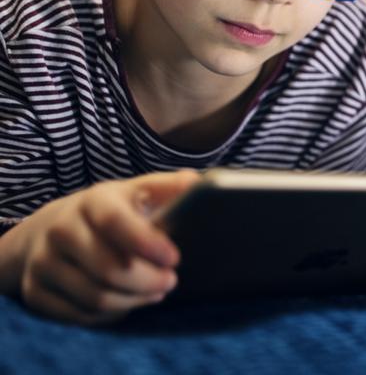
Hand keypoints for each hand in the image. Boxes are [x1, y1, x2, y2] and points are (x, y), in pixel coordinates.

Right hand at [0, 170, 198, 325]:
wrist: (52, 228)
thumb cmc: (112, 211)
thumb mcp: (139, 190)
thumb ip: (169, 188)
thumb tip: (198, 182)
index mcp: (93, 201)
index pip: (115, 222)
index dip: (146, 244)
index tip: (175, 259)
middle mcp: (61, 230)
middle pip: (109, 269)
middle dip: (148, 280)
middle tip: (170, 281)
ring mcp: (43, 262)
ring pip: (95, 297)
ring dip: (134, 299)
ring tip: (155, 291)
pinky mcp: (34, 291)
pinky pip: (79, 315)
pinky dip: (110, 313)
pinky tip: (127, 301)